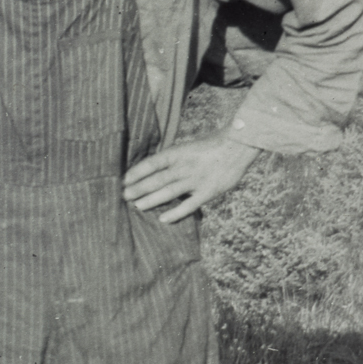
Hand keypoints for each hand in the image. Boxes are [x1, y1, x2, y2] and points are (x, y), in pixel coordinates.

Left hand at [121, 129, 259, 222]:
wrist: (238, 146)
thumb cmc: (212, 145)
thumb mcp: (189, 147)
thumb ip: (174, 158)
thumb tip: (155, 169)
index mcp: (179, 153)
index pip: (152, 163)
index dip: (137, 172)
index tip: (124, 180)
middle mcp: (184, 166)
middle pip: (157, 179)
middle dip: (139, 188)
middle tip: (124, 196)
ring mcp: (196, 180)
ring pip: (169, 192)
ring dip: (151, 200)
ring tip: (137, 206)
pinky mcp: (208, 192)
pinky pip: (189, 205)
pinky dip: (176, 213)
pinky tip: (163, 219)